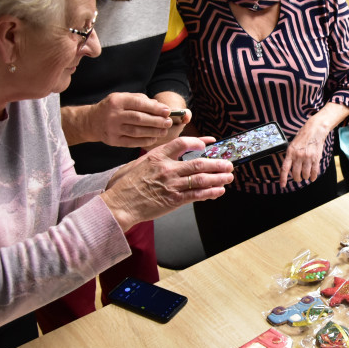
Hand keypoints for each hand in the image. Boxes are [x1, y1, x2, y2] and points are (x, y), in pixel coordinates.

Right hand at [84, 93, 189, 148]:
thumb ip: (140, 100)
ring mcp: (112, 129)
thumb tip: (159, 106)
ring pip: (136, 131)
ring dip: (153, 132)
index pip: (139, 104)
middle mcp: (113, 115)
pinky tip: (153, 138)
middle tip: (168, 122)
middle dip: (156, 121)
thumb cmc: (112, 108)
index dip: (155, 108)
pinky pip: (132, 142)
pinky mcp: (113, 140)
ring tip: (163, 131)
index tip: (167, 111)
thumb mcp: (122, 98)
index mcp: (117, 101)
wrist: (91, 121)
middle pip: (139, 118)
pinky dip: (144, 141)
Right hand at [102, 136, 233, 231]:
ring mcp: (171, 185)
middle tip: (228, 163)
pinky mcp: (174, 200)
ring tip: (229, 176)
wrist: (119, 205)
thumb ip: (155, 158)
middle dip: (217, 163)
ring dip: (218, 177)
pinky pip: (197, 194)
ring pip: (201, 178)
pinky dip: (210, 192)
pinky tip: (219, 190)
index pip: (182, 143)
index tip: (209, 143)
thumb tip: (170, 156)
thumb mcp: (137, 164)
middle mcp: (167, 168)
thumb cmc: (125, 186)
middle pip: (199, 162)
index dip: (198, 142)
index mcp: (157, 156)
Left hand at [280, 119, 328, 187]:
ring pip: (305, 174)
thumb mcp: (293, 144)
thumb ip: (291, 155)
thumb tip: (289, 166)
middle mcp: (298, 156)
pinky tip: (312, 178)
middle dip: (297, 178)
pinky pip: (314, 171)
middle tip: (298, 178)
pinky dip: (313, 177)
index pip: (285, 168)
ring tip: (305, 176)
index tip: (283, 185)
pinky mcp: (316, 158)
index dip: (283, 178)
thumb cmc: (303, 136)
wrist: (315, 130)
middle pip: (296, 173)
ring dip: (305, 177)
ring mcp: (307, 158)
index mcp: (290, 152)